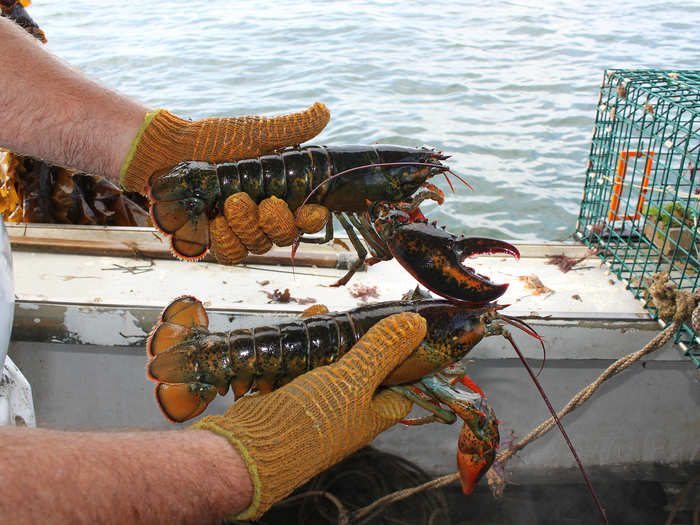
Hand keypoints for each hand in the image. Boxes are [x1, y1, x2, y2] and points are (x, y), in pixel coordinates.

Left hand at [119, 102, 330, 260]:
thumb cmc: (212, 139)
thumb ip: (292, 127)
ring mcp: (239, 231)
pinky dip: (227, 240)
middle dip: (276, 223)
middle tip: (262, 204)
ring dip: (248, 228)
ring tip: (231, 204)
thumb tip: (324, 110)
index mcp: (279, 194)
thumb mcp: (256, 131)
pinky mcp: (215, 241)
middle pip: (284, 236)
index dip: (312, 219)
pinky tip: (215, 221)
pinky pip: (231, 254)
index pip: (307, 217)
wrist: (166, 152)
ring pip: (259, 246)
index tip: (310, 210)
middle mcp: (263, 216)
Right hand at [191, 312, 426, 519]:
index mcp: (372, 414)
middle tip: (360, 315)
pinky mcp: (290, 396)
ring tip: (328, 313)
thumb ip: (382, 351)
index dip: (406, 363)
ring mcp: (318, 405)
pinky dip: (304, 343)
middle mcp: (348, 412)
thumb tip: (415, 325)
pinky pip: (303, 364)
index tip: (404, 334)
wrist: (250, 449)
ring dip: (330, 338)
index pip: (401, 389)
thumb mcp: (352, 380)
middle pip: (364, 371)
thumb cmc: (309, 422)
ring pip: (331, 364)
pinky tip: (304, 322)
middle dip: (361, 341)